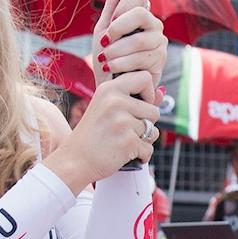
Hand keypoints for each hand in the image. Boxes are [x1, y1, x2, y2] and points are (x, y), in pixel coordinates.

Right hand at [51, 66, 160, 190]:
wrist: (74, 160)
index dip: (149, 94)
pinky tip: (124, 154)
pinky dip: (140, 155)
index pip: (145, 78)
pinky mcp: (129, 142)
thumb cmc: (93, 134)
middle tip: (123, 130)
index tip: (138, 106)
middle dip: (145, 123)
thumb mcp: (108, 109)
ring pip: (153, 131)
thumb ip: (134, 99)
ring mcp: (123, 122)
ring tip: (122, 141)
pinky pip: (149, 148)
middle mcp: (116, 102)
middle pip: (155, 110)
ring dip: (143, 140)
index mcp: (109, 89)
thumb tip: (163, 92)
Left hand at [92, 0, 167, 81]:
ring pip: (139, 39)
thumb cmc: (106, 58)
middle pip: (141, 14)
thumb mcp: (103, 29)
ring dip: (117, 51)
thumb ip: (111, 5)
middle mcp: (154, 25)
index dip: (123, 5)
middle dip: (118, 28)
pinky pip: (141, 57)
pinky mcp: (160, 61)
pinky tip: (112, 68)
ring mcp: (159, 43)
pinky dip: (122, 63)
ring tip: (105, 59)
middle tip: (106, 41)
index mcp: (140, 14)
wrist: (111, 86)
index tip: (110, 21)